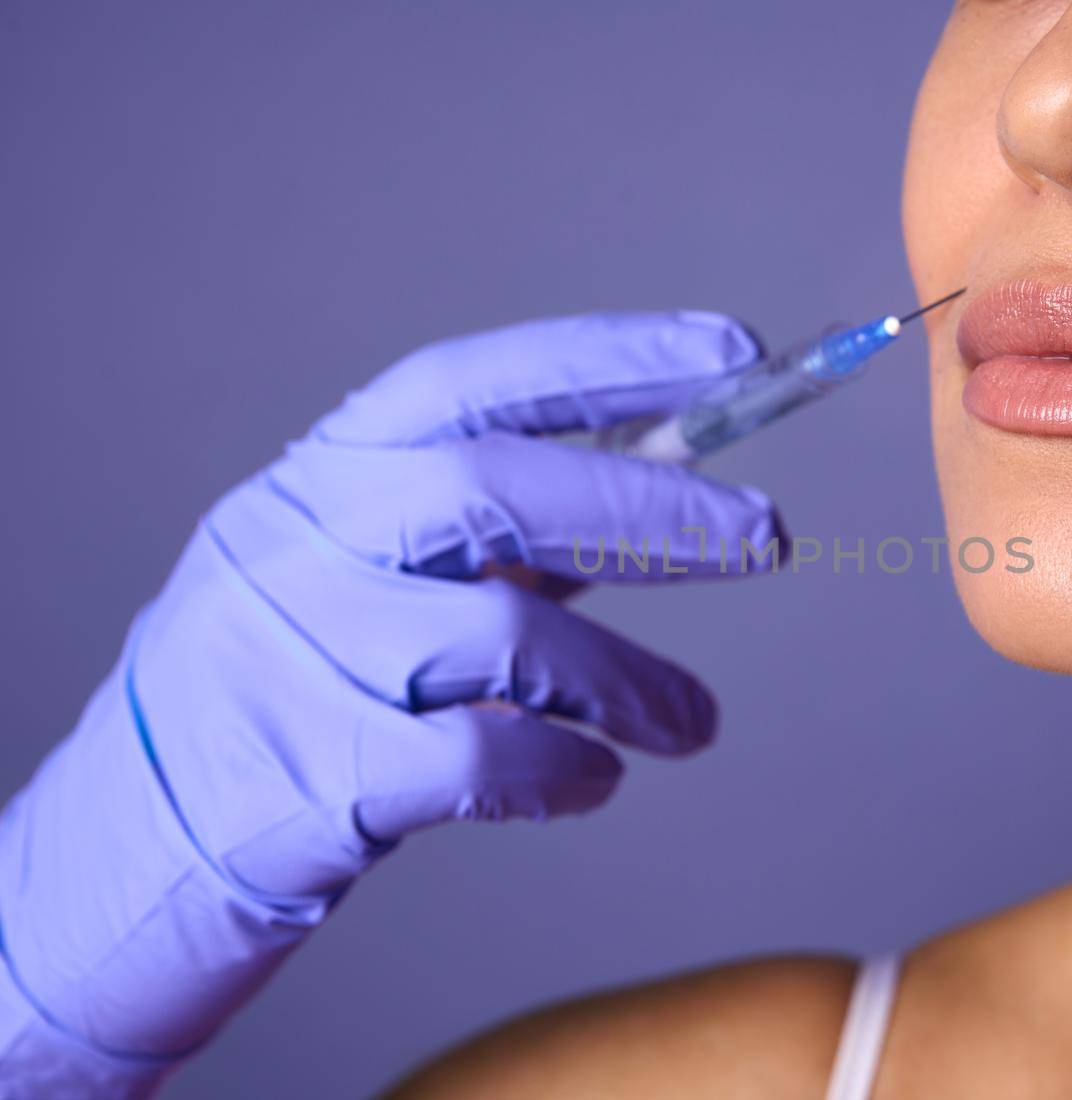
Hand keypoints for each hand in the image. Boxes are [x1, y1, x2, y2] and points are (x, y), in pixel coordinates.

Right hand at [0, 311, 783, 1096]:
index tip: (730, 356)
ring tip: (691, 723)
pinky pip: (484, 757)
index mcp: (318, 474)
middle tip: (767, 539)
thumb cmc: (289, 692)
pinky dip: (569, 768)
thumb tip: (669, 484)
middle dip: (655, 509)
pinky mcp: (309, 778)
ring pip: (510, 636)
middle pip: (499, 486)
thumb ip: (494, 533)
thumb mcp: (366, 578)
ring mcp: (293, 657)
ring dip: (633, 680)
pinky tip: (595, 778)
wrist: (129, 846)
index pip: (475, 380)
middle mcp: (296, 542)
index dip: (609, 359)